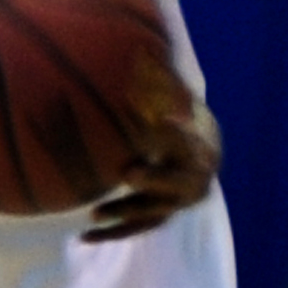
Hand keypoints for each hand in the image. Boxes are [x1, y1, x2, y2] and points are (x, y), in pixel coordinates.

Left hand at [84, 96, 219, 242]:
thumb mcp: (173, 100)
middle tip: (128, 172)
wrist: (204, 154)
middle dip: (154, 178)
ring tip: (94, 214)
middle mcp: (194, 180)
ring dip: (125, 212)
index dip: (178, 133)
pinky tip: (83, 237)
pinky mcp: (159, 216)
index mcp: (199, 149)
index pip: (190, 142)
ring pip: (154, 212)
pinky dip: (113, 234)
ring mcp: (177, 203)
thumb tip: (141, 50)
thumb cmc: (179, 120)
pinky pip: (136, 229)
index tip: (163, 121)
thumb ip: (158, 83)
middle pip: (176, 183)